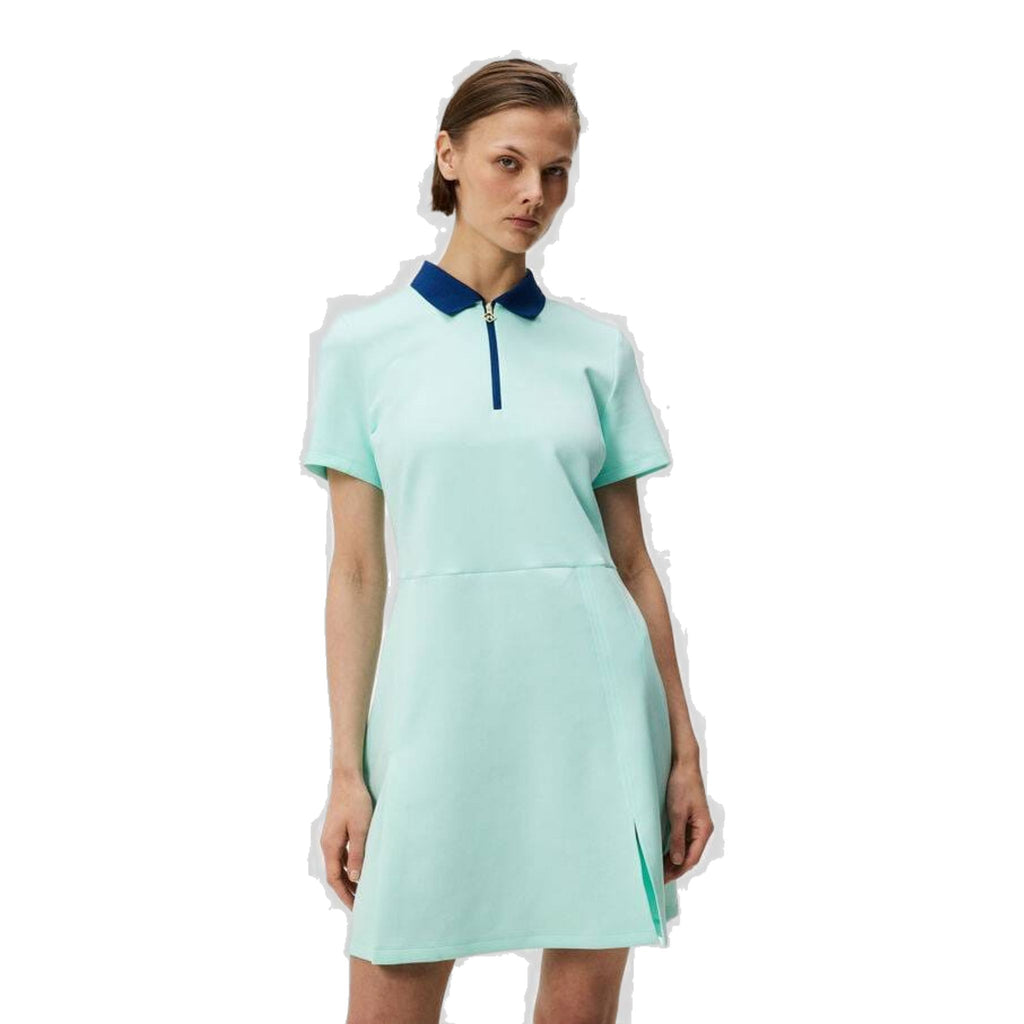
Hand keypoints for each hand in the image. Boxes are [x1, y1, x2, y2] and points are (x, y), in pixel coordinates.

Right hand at [320, 774, 373, 908]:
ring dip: (348, 879)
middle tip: (360, 904)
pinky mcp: (337, 830)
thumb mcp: (361, 829)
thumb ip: (357, 854)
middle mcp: (328, 844)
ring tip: (361, 890)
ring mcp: (331, 837)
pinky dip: (349, 866)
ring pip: (338, 865)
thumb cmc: (355, 802)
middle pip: (334, 874)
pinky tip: (358, 868)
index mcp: (331, 846)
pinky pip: (341, 855)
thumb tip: (354, 879)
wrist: (347, 778)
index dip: (345, 894)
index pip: (335, 878)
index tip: (356, 908)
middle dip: (346, 890)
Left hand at [663, 758, 712, 882]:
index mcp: (704, 829)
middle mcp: (703, 829)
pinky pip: (683, 839)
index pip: (692, 858)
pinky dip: (674, 848)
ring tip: (659, 869)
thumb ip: (678, 838)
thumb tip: (677, 861)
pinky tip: (664, 853)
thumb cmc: (681, 786)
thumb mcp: (677, 813)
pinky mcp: (689, 819)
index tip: (663, 879)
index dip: (678, 870)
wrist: (683, 764)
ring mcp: (697, 824)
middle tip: (659, 878)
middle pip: (690, 855)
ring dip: (674, 859)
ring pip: (686, 848)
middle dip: (675, 868)